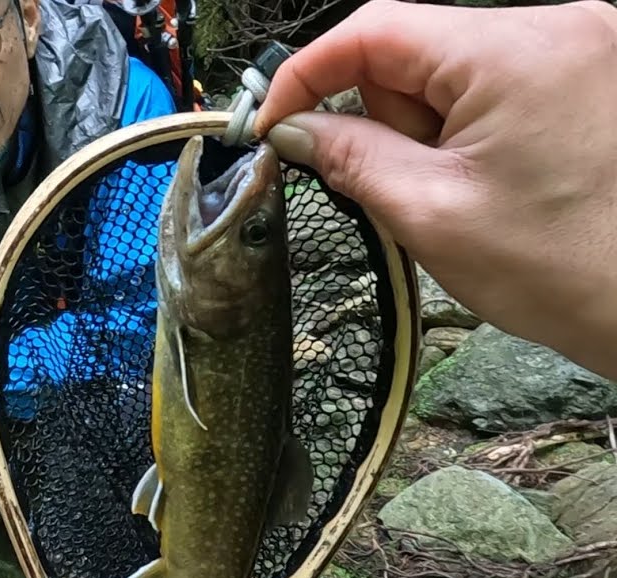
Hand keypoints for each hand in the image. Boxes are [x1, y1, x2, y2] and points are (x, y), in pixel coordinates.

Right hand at [253, 0, 616, 379]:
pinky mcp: (589, 72)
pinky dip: (469, 128)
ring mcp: (581, 46)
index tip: (274, 121)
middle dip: (390, 116)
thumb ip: (348, 156)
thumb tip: (293, 128)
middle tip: (409, 183)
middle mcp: (557, 27)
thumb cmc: (564, 269)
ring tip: (466, 189)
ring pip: (451, 68)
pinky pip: (494, 81)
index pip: (375, 28)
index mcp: (515, 51)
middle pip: (414, 47)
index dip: (308, 73)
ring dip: (432, 128)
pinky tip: (492, 177)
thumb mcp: (428, 213)